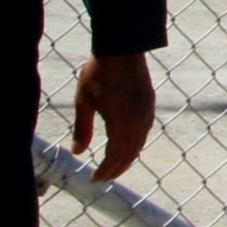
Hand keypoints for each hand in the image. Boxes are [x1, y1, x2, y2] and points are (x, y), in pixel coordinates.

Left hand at [71, 52, 156, 182]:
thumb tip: (77, 153)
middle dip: (116, 169)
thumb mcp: (84, 102)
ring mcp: (147, 113)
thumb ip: (82, 129)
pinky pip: (144, 133)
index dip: (105, 171)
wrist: (124, 46)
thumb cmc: (100, 73)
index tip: (94, 179)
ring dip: (127, 158)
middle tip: (103, 178)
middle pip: (129, 155)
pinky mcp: (149, 104)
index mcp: (121, 124)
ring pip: (139, 145)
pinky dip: (135, 145)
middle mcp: (138, 122)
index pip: (114, 157)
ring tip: (113, 165)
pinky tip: (126, 144)